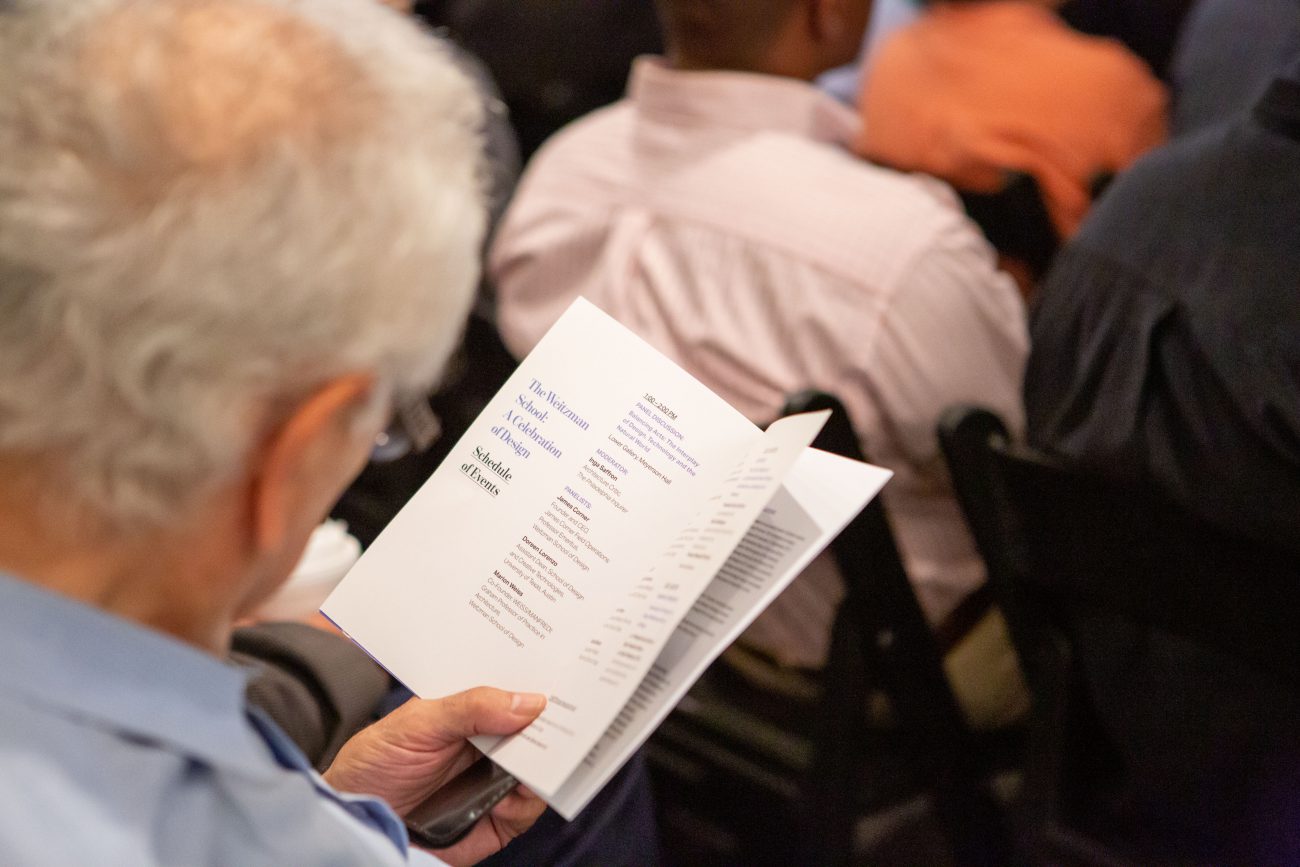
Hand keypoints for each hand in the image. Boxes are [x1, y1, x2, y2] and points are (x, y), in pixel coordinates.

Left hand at [323, 687, 547, 865]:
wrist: (354, 818)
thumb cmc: (376, 762)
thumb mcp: (418, 723)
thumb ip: (472, 708)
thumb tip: (529, 702)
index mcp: (474, 710)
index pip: (514, 691)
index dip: (538, 681)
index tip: (561, 674)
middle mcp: (491, 744)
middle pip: (536, 729)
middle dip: (554, 722)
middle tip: (567, 716)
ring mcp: (496, 781)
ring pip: (541, 768)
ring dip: (545, 763)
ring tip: (536, 759)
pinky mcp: (498, 819)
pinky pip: (528, 809)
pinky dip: (526, 801)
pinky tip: (506, 797)